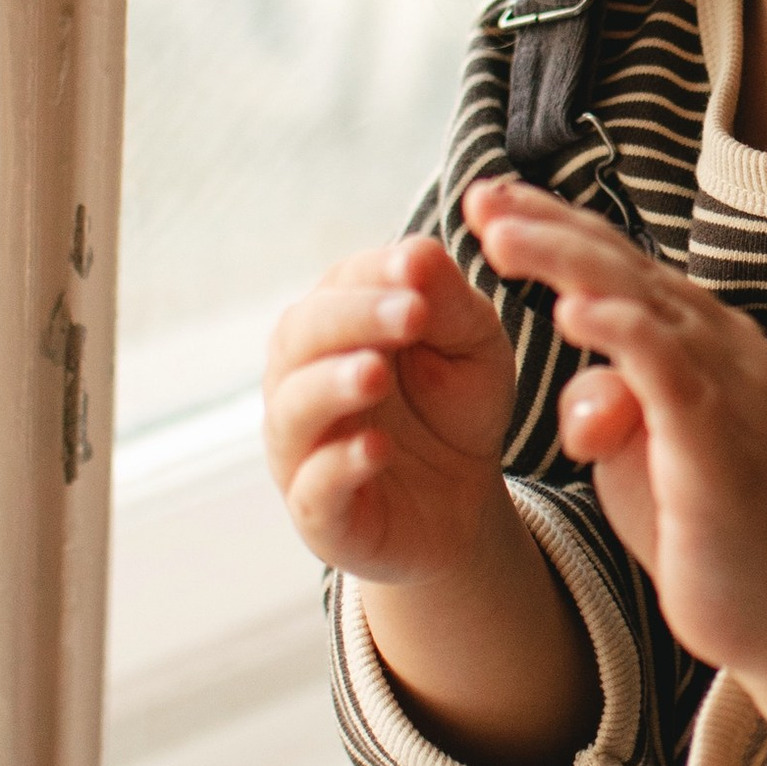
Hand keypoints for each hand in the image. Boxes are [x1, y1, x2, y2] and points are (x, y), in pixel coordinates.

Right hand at [264, 235, 516, 587]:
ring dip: (331, 386)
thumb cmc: (457, 409)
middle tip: (411, 313)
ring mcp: (303, 449)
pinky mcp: (320, 514)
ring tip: (375, 374)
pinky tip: (377, 448)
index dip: (374, 275)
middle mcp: (302, 382)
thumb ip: (448, 302)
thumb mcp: (474, 347)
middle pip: (301, 338)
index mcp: (336, 329)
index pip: (338, 286)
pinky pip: (312, 488)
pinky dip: (339, 465)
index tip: (416, 269)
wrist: (468, 504)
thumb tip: (417, 251)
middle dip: (354, 320)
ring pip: (293, 410)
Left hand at [462, 176, 766, 765]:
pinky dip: (621, 332)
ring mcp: (733, 390)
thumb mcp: (640, 452)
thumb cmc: (704, 526)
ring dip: (568, 263)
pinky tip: (571, 308)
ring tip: (503, 237)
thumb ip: (610, 401)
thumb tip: (582, 378)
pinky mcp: (723, 442)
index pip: (624, 266)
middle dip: (549, 228)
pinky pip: (668, 373)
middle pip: (628, 267)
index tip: (490, 199)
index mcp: (707, 341)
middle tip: (481, 199)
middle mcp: (727, 349)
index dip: (558, 226)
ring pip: (644, 303)